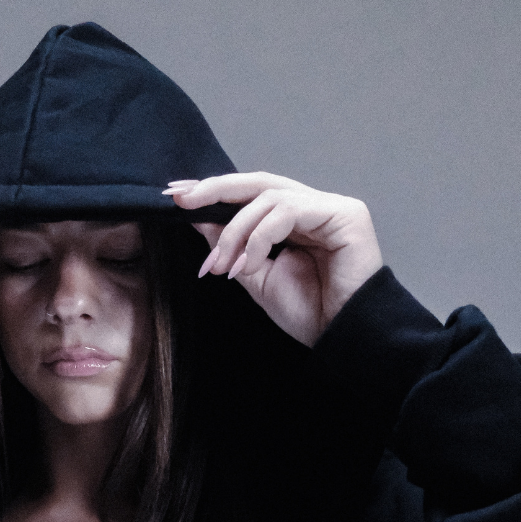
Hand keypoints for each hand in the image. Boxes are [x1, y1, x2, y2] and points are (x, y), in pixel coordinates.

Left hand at [164, 172, 381, 346]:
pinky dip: (260, 236)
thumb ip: (232, 247)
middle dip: (215, 190)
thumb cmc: (308, 313)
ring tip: (220, 264)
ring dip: (236, 230)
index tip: (176, 195)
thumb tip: (199, 218)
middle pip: (258, 184)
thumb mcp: (256, 277)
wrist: (340, 338)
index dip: (214, 190)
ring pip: (269, 197)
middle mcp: (312, 206)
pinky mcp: (344, 213)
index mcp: (294, 219)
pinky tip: (249, 264)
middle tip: (182, 199)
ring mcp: (329, 206)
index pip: (251, 194)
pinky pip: (288, 211)